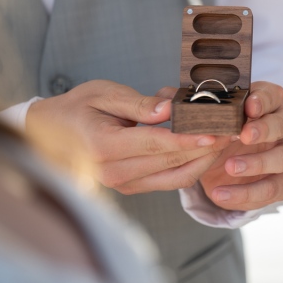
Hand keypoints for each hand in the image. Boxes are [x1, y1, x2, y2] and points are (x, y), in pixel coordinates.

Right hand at [26, 80, 231, 193]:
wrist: (48, 134)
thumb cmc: (76, 108)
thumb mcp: (103, 94)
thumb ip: (138, 103)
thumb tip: (170, 109)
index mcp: (105, 146)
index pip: (158, 145)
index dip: (191, 140)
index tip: (217, 131)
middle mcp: (114, 172)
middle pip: (172, 164)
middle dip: (207, 149)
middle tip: (233, 131)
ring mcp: (123, 184)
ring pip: (176, 178)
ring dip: (204, 161)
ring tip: (226, 139)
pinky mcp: (131, 187)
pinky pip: (169, 181)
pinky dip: (192, 167)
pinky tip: (207, 149)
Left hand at [197, 82, 282, 211]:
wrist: (230, 166)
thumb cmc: (223, 133)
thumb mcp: (206, 117)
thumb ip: (189, 107)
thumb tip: (166, 104)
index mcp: (269, 102)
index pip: (272, 95)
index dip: (262, 100)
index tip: (248, 106)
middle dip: (264, 129)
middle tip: (243, 135)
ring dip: (258, 163)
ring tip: (231, 167)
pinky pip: (273, 189)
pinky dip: (248, 194)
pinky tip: (223, 195)